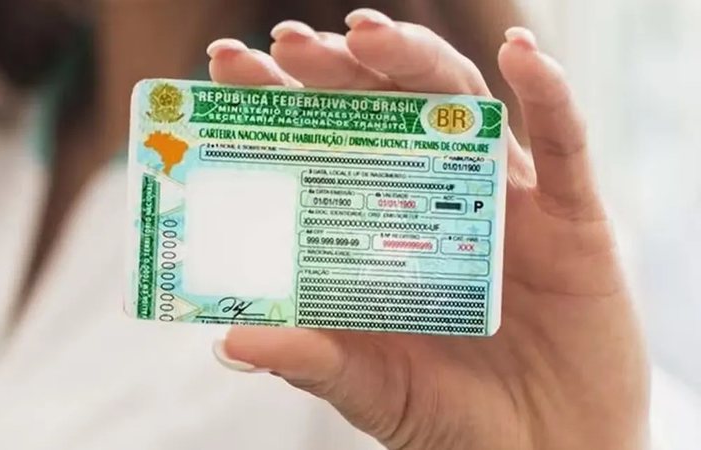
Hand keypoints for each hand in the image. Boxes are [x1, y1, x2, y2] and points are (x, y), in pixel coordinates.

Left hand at [208, 9, 648, 449]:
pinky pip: (565, 141)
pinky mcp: (571, 216)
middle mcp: (435, 196)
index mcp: (380, 226)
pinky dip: (549, 94)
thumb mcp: (370, 387)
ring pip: (462, 105)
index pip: (322, 143)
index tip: (229, 64)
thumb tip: (231, 340)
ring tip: (369, 36)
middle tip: (291, 44)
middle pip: (385, 107)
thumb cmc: (451, 417)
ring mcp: (501, 199)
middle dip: (337, 68)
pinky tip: (523, 56)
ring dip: (418, 61)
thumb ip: (310, 360)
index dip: (278, 99)